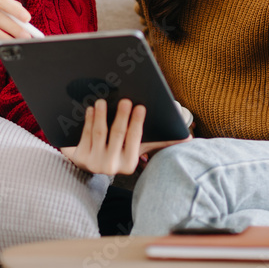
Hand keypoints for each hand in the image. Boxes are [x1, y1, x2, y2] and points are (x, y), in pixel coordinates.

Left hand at [60, 99, 189, 174]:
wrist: (91, 161)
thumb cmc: (120, 149)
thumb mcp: (140, 148)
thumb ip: (162, 142)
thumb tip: (189, 139)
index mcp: (129, 164)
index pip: (135, 139)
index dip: (137, 122)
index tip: (140, 106)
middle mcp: (112, 167)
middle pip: (117, 135)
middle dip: (122, 116)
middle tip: (126, 100)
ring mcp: (94, 163)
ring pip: (99, 134)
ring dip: (101, 116)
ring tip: (103, 101)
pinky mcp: (79, 158)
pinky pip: (85, 136)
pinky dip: (88, 121)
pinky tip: (91, 109)